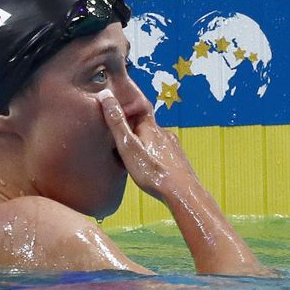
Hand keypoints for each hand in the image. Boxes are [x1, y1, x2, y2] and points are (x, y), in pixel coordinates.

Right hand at [97, 89, 198, 203]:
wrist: (182, 194)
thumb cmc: (153, 173)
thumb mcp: (128, 146)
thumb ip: (117, 123)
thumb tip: (106, 96)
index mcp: (151, 128)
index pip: (140, 106)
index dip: (129, 104)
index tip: (117, 104)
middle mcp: (164, 134)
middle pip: (146, 124)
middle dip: (133, 127)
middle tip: (117, 135)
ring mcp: (173, 148)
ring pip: (154, 140)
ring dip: (142, 142)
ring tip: (129, 153)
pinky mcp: (177, 161)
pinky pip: (161, 153)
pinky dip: (151, 155)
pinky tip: (147, 166)